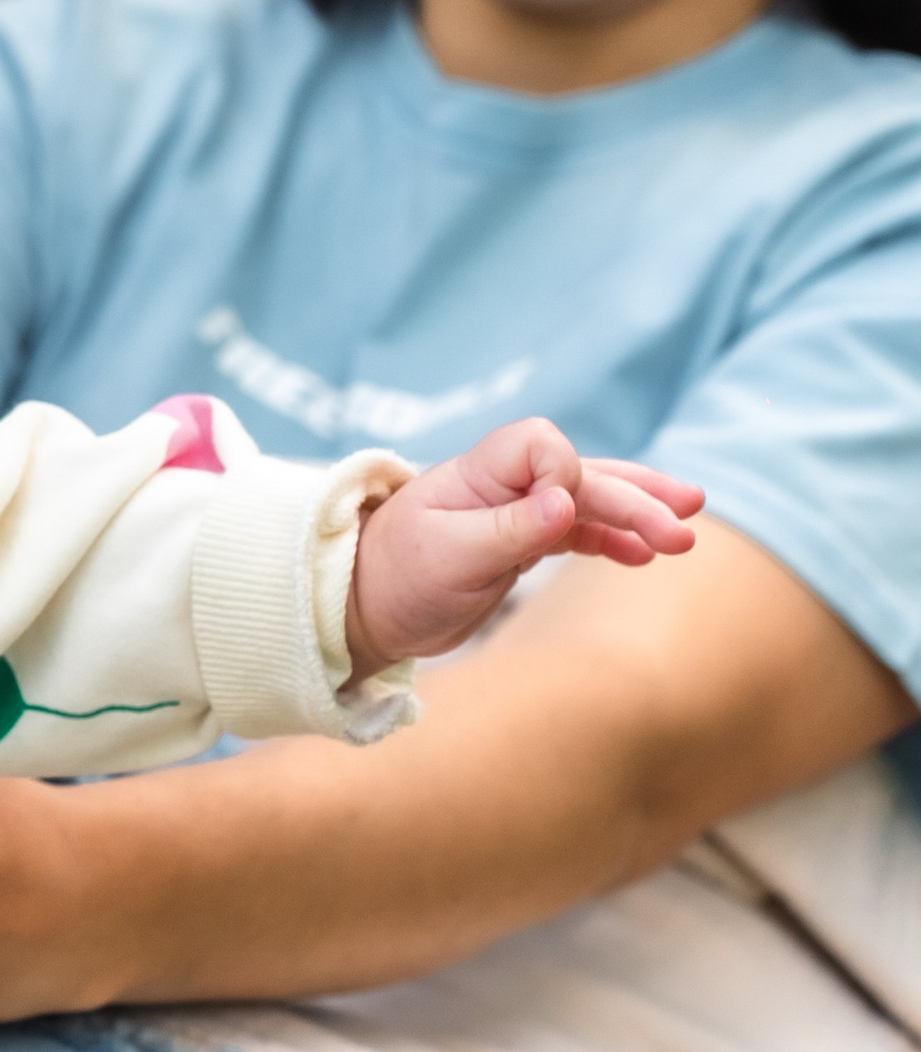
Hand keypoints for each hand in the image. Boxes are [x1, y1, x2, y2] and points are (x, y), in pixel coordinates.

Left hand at [343, 418, 700, 676]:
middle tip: (683, 527)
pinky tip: (644, 556)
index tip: (560, 515)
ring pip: (590, 500)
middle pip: (582, 474)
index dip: (563, 474)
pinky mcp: (523, 539)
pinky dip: (613, 540)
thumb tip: (565, 502)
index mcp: (480, 471)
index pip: (543, 445)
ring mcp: (517, 509)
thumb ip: (511, 529)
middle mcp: (504, 482)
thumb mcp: (451, 556)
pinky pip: (581, 530)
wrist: (366, 606)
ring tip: (685, 532)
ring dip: (637, 514)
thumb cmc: (398, 575)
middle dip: (633, 498)